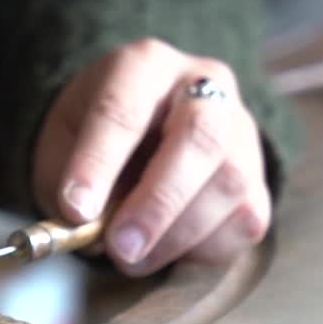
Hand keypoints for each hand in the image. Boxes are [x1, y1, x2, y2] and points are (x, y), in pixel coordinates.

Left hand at [32, 38, 269, 275]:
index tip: (75, 211)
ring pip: (229, 184)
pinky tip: (166, 249)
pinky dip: (201, 248)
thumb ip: (68, 182)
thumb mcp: (63, 146)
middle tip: (121, 247)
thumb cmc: (95, 140)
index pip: (123, 109)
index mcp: (144, 65)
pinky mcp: (259, 177)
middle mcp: (204, 86)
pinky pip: (245, 221)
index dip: (98, 164)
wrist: (141, 136)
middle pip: (200, 138)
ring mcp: (241, 130)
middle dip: (157, 203)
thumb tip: (91, 228)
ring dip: (175, 236)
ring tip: (130, 257)